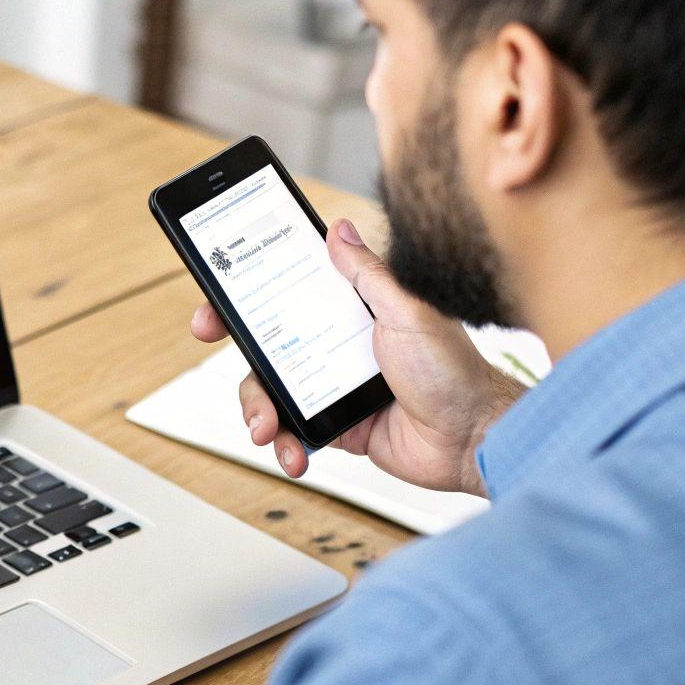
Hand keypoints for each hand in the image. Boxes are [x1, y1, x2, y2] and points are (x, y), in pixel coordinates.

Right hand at [189, 218, 524, 496]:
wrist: (474, 439)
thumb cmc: (454, 371)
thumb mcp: (406, 311)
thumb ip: (367, 274)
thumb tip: (338, 230)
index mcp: (351, 312)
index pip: (288, 295)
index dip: (247, 296)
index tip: (217, 300)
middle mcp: (337, 346)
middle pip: (268, 343)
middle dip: (236, 348)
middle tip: (210, 343)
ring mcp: (333, 388)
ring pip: (273, 392)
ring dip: (259, 409)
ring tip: (266, 429)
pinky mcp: (337, 427)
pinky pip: (295, 432)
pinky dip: (287, 444)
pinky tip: (294, 454)